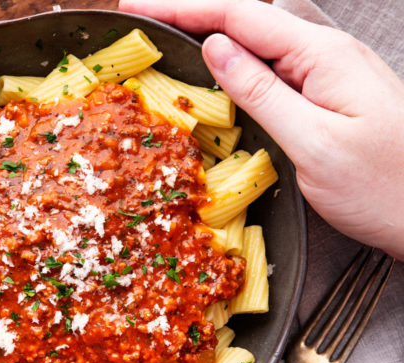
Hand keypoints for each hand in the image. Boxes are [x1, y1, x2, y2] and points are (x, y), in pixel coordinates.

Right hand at [119, 0, 403, 259]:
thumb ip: (262, 92)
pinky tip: (218, 72)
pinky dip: (236, 64)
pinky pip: (273, 69)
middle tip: (146, 18)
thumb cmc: (382, 187)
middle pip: (248, 20)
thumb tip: (216, 49)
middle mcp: (326, 55)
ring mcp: (329, 74)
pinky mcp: (327, 96)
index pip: (241, 15)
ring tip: (170, 39)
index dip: (185, 6)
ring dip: (212, 36)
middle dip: (193, 13)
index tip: (140, 5)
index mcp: (322, 56)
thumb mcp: (313, 142)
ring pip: (259, 43)